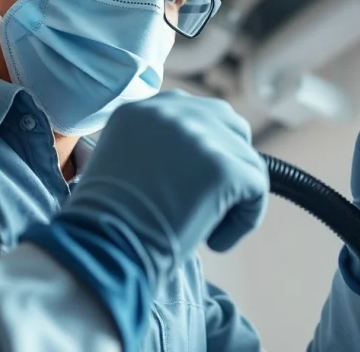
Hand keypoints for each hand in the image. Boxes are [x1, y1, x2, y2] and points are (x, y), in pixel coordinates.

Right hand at [60, 90, 268, 288]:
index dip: (203, 152)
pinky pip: (257, 188)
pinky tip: (215, 241)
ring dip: (235, 197)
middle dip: (229, 163)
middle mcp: (171, 111)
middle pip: (229, 124)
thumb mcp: (119, 165)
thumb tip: (198, 161)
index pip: (193, 113)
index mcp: (141, 109)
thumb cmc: (105, 225)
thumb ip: (154, 147)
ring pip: (247, 160)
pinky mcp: (224, 167)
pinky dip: (244, 219)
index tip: (194, 184)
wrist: (102, 249)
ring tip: (206, 228)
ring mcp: (200, 136)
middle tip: (210, 202)